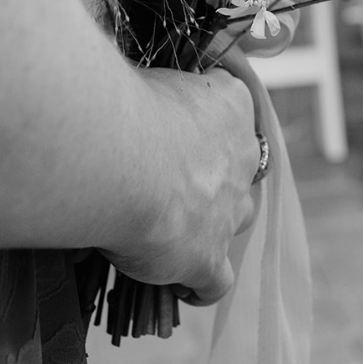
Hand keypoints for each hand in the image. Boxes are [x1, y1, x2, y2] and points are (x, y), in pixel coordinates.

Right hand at [99, 67, 259, 304]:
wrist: (119, 157)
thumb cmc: (125, 105)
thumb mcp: (152, 77)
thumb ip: (160, 94)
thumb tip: (139, 100)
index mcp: (232, 103)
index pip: (232, 112)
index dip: (204, 128)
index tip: (174, 136)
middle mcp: (243, 156)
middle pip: (240, 168)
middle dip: (213, 178)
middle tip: (170, 184)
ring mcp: (229, 209)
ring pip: (236, 220)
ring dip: (212, 226)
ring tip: (176, 233)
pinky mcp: (208, 256)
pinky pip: (217, 281)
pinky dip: (200, 285)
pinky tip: (178, 286)